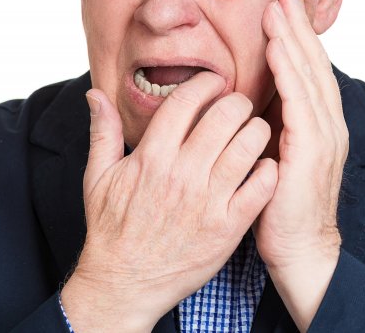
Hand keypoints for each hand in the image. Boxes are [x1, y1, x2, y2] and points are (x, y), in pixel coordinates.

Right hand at [61, 72, 278, 331]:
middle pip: (224, 117)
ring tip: (255, 129)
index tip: (214, 82)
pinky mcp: (227, 228)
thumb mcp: (97, 177)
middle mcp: (182, 175)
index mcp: (151, 157)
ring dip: (257, 130)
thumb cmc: (112, 229)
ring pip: (248, 146)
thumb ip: (102, 132)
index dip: (205, 83)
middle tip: (240, 104)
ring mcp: (208, 202)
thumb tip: (95, 94)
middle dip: (237, 101)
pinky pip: (261, 187)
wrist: (124, 283)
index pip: (185, 102)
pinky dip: (269, 169)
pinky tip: (265, 164)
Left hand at [254, 0, 348, 330]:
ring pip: (309, 76)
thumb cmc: (280, 204)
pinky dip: (290, 72)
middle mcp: (328, 124)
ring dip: (294, 39)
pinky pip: (300, 102)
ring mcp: (324, 136)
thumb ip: (269, 124)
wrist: (299, 249)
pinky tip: (277, 50)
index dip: (296, 38)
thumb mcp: (275, 154)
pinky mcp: (314, 151)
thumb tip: (247, 97)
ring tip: (279, 9)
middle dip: (298, 27)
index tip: (280, 7)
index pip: (307, 71)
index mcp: (318, 124)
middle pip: (313, 64)